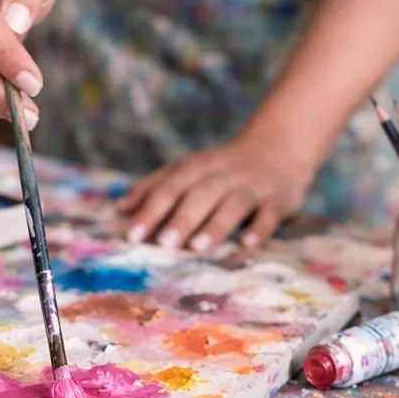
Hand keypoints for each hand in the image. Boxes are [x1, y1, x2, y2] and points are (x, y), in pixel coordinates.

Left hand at [117, 134, 309, 252]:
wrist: (277, 150)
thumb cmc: (221, 169)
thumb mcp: (188, 169)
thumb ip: (155, 187)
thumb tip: (120, 209)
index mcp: (197, 167)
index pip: (171, 186)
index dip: (151, 209)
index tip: (132, 234)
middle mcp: (223, 174)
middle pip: (201, 194)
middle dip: (182, 218)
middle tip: (164, 243)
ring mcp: (252, 186)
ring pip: (234, 204)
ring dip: (216, 225)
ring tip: (197, 247)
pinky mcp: (277, 200)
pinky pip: (269, 214)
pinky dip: (259, 229)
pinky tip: (247, 244)